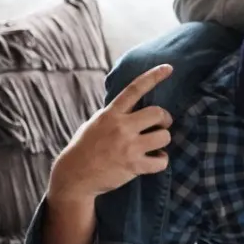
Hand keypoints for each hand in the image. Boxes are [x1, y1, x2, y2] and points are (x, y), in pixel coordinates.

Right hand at [48, 65, 174, 204]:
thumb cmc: (85, 147)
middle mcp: (121, 127)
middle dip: (165, 119)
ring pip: (164, 136)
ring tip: (155, 146)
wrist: (75, 176)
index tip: (168, 67)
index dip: (153, 76)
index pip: (135, 89)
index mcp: (111, 114)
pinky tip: (154, 160)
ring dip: (163, 141)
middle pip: (158, 113)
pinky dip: (161, 161)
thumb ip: (114, 113)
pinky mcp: (134, 166)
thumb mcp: (95, 122)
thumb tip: (131, 103)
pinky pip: (162, 161)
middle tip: (161, 125)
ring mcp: (128, 147)